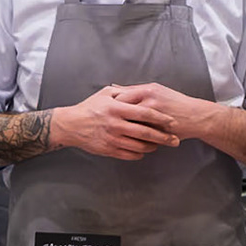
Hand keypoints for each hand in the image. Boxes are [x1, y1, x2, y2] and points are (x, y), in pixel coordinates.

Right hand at [54, 85, 180, 160]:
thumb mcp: (104, 94)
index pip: (145, 114)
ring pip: (139, 146)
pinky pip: (129, 155)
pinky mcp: (108, 150)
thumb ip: (123, 92)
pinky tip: (144, 151)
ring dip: (153, 147)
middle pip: (146, 132)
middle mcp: (116, 124)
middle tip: (175, 140)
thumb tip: (139, 90)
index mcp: (117, 108)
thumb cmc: (89, 108)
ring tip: (159, 145)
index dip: (161, 118)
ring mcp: (112, 138)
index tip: (172, 122)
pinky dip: (139, 154)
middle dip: (164, 137)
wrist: (70, 125)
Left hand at [108, 82, 215, 140]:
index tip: (104, 111)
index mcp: (147, 90)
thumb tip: (114, 89)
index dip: (110, 105)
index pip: (120, 96)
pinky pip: (141, 134)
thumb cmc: (175, 102)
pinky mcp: (160, 129)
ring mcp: (155, 116)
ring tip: (114, 133)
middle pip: (123, 109)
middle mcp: (150, 101)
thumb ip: (135, 91)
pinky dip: (133, 137)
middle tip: (105, 124)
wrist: (196, 116)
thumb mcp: (156, 91)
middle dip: (112, 118)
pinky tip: (127, 140)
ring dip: (121, 129)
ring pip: (131, 123)